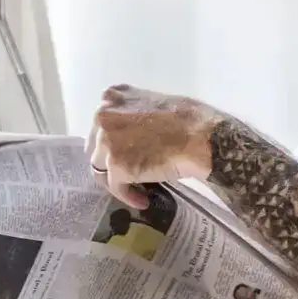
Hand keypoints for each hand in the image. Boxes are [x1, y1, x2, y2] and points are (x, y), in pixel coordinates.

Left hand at [88, 85, 219, 208]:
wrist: (201, 137)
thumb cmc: (190, 119)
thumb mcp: (153, 103)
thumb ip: (134, 114)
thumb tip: (133, 133)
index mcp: (111, 97)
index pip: (100, 127)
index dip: (112, 143)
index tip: (125, 154)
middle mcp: (102, 116)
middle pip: (96, 149)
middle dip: (110, 163)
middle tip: (129, 174)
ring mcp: (106, 142)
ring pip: (101, 170)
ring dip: (118, 182)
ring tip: (138, 190)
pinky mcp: (115, 166)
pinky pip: (116, 187)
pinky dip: (128, 196)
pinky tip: (143, 201)